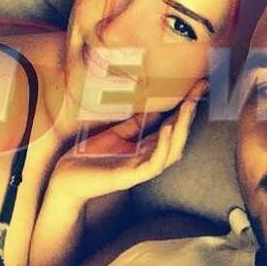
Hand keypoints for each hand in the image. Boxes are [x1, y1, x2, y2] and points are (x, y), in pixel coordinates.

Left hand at [47, 80, 205, 205]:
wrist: (65, 179)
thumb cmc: (89, 158)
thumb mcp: (115, 134)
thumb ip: (136, 125)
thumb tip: (157, 111)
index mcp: (145, 148)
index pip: (173, 125)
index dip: (186, 107)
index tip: (199, 86)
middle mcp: (148, 159)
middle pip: (179, 138)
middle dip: (191, 114)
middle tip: (200, 92)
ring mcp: (140, 169)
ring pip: (172, 151)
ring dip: (182, 129)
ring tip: (188, 107)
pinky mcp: (130, 177)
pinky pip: (154, 164)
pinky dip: (163, 146)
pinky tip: (168, 129)